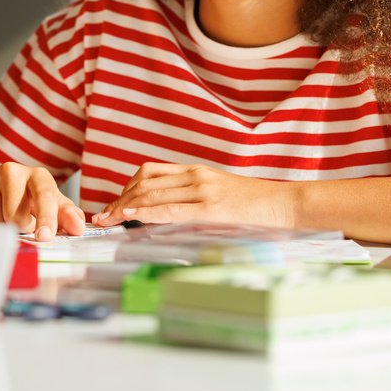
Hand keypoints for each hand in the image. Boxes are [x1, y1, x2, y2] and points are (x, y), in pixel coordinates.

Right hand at [0, 163, 84, 239]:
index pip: (44, 195)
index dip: (46, 217)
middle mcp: (12, 170)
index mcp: (38, 176)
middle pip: (14, 215)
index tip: (45, 236)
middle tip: (20, 224)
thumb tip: (78, 227)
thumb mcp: (52, 207)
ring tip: (2, 218)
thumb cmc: (29, 202)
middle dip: (18, 228)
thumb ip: (67, 216)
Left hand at [89, 162, 296, 228]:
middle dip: (118, 199)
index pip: (149, 173)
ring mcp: (203, 190)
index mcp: (196, 171)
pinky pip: (172, 208)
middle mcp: (196, 176)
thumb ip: (194, 200)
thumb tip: (167, 215)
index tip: (111, 204)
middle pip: (144, 182)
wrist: (288, 204)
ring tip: (108, 219)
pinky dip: (147, 211)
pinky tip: (131, 215)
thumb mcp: (220, 195)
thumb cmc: (257, 206)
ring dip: (125, 206)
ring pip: (152, 193)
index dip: (125, 188)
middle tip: (102, 216)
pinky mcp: (212, 208)